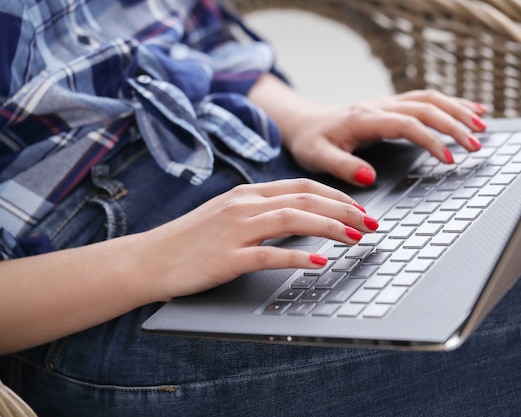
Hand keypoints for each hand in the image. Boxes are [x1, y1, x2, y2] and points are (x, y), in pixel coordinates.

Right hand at [145, 178, 377, 298]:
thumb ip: (260, 212)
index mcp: (246, 193)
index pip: (302, 186)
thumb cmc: (189, 240)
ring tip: (355, 238)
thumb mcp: (227, 216)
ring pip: (292, 219)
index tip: (360, 208)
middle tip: (371, 224)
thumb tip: (298, 216)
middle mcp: (243, 205)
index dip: (336, 195)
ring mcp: (235, 229)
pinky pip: (269, 254)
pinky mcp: (227, 257)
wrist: (148, 259)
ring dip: (330, 228)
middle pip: (305, 199)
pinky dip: (297, 256)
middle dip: (344, 210)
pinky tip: (319, 262)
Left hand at [282, 90, 487, 186]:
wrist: (304, 123)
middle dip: (454, 124)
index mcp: (365, 118)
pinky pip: (426, 99)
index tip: (449, 159)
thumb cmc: (311, 141)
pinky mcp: (391, 105)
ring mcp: (387, 103)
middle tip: (475, 145)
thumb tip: (370, 177)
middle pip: (426, 108)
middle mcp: (379, 106)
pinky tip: (472, 109)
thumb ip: (343, 167)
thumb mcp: (318, 157)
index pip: (407, 124)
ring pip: (430, 99)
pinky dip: (451, 103)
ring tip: (482, 126)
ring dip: (457, 110)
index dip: (431, 140)